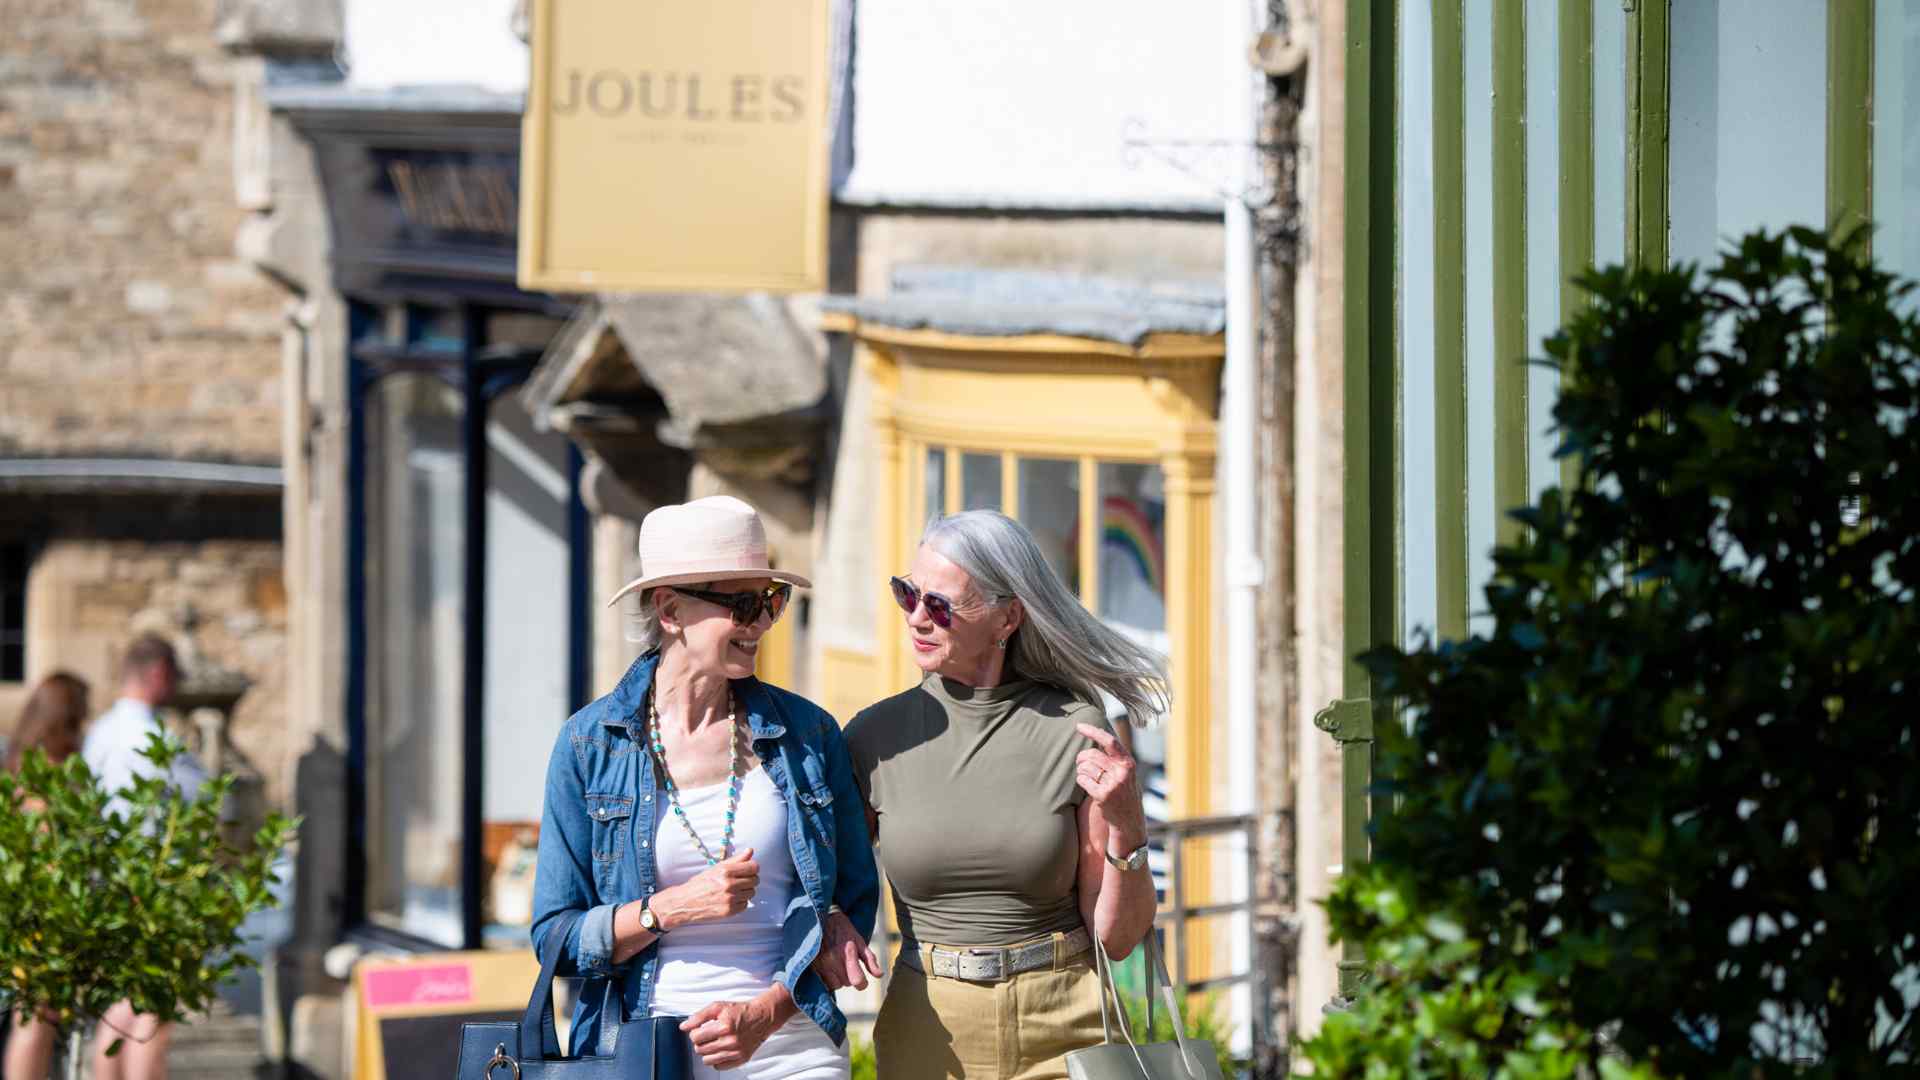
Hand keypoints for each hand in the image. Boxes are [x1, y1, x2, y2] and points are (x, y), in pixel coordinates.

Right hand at [651, 848, 758, 929]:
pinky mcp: (729, 911)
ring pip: (752, 893)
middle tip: (740, 881)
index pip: (753, 867)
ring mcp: (730, 899)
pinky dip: (740, 902)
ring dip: (745, 891)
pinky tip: (730, 899)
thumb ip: (736, 860)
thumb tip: (750, 851)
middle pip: (755, 880)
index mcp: (725, 871)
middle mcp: (729, 884)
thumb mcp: (716, 868)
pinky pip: (745, 904)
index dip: (753, 868)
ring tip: (733, 890)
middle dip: (750, 879)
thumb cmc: (699, 884)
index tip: (748, 870)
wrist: (684, 902)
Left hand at [680, 996, 781, 1068]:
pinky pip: (719, 1066)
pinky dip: (717, 1059)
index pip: (696, 1037)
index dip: (695, 1032)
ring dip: (708, 1051)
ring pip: (707, 1060)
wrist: (762, 1017)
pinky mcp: (741, 1059)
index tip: (700, 1029)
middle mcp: (730, 1041)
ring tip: (715, 1042)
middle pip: (700, 1049)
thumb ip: (699, 1016)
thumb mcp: (718, 1007)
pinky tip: (722, 1048)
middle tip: (709, 1034)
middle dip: (701, 1041)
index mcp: (724, 1027)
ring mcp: (736, 1052)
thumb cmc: (741, 1011)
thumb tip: (684, 1027)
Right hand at [810, 910, 882, 989]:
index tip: (862, 979)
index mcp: (846, 953)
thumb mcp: (859, 940)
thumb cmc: (843, 930)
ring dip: (838, 979)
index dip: (862, 983)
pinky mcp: (812, 967)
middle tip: (847, 962)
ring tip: (837, 965)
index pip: (858, 981)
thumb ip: (870, 959)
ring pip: (835, 986)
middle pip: (847, 983)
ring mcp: (821, 965)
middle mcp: (832, 961)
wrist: (819, 919)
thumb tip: (880, 975)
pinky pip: (824, 983)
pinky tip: (829, 967)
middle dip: (849, 976)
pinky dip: (828, 979)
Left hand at [1074, 723, 1147, 852]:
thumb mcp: (1126, 773)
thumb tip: (1095, 737)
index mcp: (1128, 763)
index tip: (1079, 726)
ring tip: (1088, 777)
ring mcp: (1113, 784)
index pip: (1109, 741)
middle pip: (1091, 754)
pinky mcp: (1102, 795)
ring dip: (1081, 771)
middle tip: (1080, 763)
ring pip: (1085, 767)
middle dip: (1081, 758)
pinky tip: (1088, 786)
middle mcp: (1122, 772)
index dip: (1093, 731)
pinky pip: (1082, 780)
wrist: (1129, 821)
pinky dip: (1081, 781)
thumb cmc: (1124, 793)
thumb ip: (1114, 759)